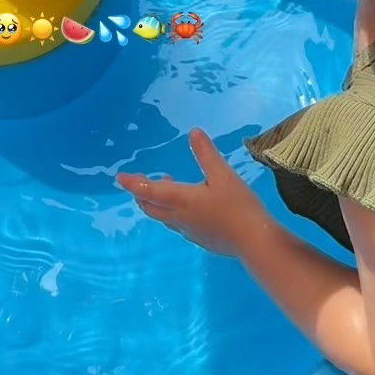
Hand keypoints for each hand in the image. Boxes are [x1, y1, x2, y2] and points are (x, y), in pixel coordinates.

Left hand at [118, 130, 274, 258]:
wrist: (254, 242)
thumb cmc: (237, 206)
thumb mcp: (223, 175)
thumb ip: (207, 154)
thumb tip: (194, 132)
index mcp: (180, 200)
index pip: (148, 190)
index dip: (133, 183)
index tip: (120, 177)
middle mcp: (178, 217)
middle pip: (150, 206)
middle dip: (140, 193)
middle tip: (138, 181)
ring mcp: (188, 231)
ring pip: (163, 216)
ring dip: (157, 201)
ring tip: (167, 183)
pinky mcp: (200, 238)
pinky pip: (178, 223)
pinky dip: (173, 210)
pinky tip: (190, 204)